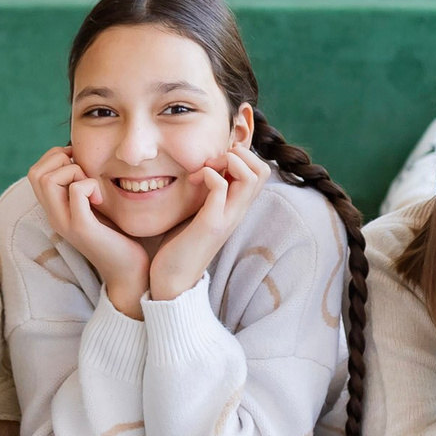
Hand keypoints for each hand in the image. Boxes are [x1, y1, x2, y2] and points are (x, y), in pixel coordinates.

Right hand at [28, 145, 149, 318]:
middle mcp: (54, 216)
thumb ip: (84, 188)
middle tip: (84, 174)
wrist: (128, 271)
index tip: (80, 164)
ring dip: (74, 172)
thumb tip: (83, 158)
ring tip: (92, 187)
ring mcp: (65, 222)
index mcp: (54, 210)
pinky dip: (90, 184)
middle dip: (61, 161)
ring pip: (48, 179)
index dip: (55, 158)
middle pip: (36, 173)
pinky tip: (101, 199)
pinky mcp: (82, 228)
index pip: (35, 173)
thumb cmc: (117, 236)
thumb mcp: (95, 207)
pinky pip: (76, 191)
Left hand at [148, 144, 271, 303]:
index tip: (216, 162)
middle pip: (262, 170)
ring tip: (206, 170)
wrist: (173, 281)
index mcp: (237, 208)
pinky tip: (193, 181)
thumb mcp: (201, 214)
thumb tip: (207, 172)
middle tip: (213, 163)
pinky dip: (209, 174)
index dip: (242, 156)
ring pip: (250, 176)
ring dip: (227, 162)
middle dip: (239, 154)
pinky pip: (221, 187)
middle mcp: (238, 212)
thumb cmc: (182, 245)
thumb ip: (210, 195)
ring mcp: (227, 218)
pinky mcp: (211, 224)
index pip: (261, 172)